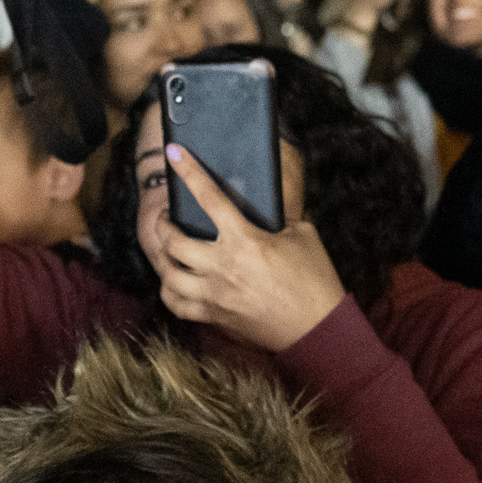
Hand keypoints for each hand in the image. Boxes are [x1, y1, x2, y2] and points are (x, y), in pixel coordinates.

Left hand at [150, 143, 344, 352]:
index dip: (189, 171)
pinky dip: (170, 291)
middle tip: (168, 217)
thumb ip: (278, 218)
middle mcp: (222, 267)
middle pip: (173, 240)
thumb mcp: (301, 235)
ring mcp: (214, 295)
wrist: (318, 330)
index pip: (209, 197)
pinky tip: (174, 282)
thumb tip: (267, 206)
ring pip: (168, 274)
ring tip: (168, 250)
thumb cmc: (314, 281)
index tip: (174, 152)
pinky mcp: (214, 317)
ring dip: (163, 258)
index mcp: (245, 240)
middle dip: (164, 223)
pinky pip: (176, 305)